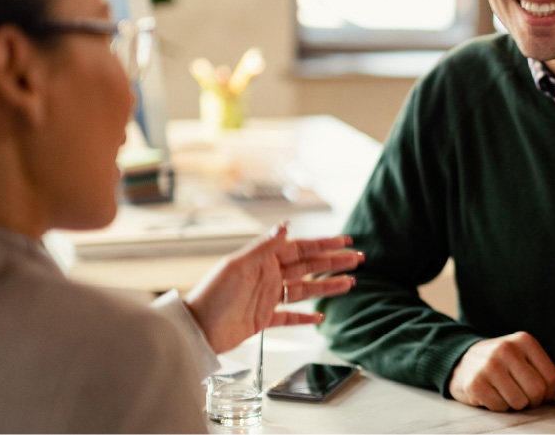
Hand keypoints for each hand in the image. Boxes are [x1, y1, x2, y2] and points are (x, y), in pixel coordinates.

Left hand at [185, 223, 362, 352]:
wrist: (197, 328)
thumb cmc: (212, 295)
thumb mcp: (238, 266)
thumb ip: (264, 247)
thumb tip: (285, 226)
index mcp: (263, 260)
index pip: (300, 249)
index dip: (324, 244)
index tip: (345, 240)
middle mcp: (268, 276)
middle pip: (308, 268)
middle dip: (333, 263)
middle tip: (357, 259)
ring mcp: (267, 298)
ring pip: (304, 290)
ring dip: (327, 287)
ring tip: (350, 283)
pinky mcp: (263, 319)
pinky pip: (289, 316)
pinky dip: (305, 317)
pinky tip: (320, 317)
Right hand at [449, 331, 554, 410]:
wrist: (463, 362)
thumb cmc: (503, 364)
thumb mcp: (528, 361)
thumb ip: (554, 375)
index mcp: (525, 341)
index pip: (551, 378)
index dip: (547, 391)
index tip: (537, 389)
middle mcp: (507, 349)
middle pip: (537, 391)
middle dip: (532, 400)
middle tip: (521, 393)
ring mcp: (489, 365)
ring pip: (519, 402)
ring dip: (515, 404)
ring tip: (506, 392)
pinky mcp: (476, 383)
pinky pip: (500, 407)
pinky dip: (499, 406)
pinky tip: (492, 393)